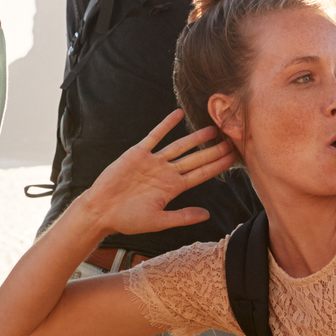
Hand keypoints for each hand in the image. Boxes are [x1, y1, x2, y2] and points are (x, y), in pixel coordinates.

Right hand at [71, 111, 235, 236]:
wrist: (101, 211)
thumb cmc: (128, 220)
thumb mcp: (158, 221)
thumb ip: (182, 216)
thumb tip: (207, 215)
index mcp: (172, 188)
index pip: (201, 174)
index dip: (218, 166)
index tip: (233, 158)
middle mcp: (166, 173)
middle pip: (195, 159)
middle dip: (213, 150)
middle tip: (232, 139)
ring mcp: (153, 162)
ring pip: (179, 146)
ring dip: (195, 138)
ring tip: (212, 128)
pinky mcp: (138, 153)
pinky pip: (154, 136)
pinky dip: (166, 125)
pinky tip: (178, 114)